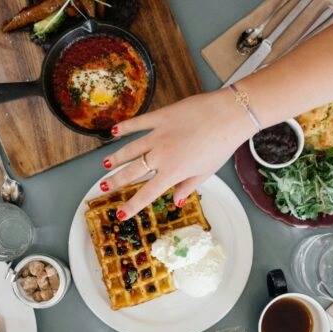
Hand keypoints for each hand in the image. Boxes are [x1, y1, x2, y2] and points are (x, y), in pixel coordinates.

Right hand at [101, 88, 255, 218]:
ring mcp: (158, 135)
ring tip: (105, 164)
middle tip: (104, 187)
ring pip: (130, 149)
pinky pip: (138, 123)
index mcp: (173, 172)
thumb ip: (188, 186)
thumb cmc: (221, 145)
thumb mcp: (206, 172)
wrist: (228, 115)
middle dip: (116, 181)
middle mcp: (161, 156)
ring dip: (116, 158)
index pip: (146, 194)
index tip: (120, 214)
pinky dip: (125, 127)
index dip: (132, 206)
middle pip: (132, 172)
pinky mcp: (160, 117)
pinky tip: (114, 131)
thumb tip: (177, 202)